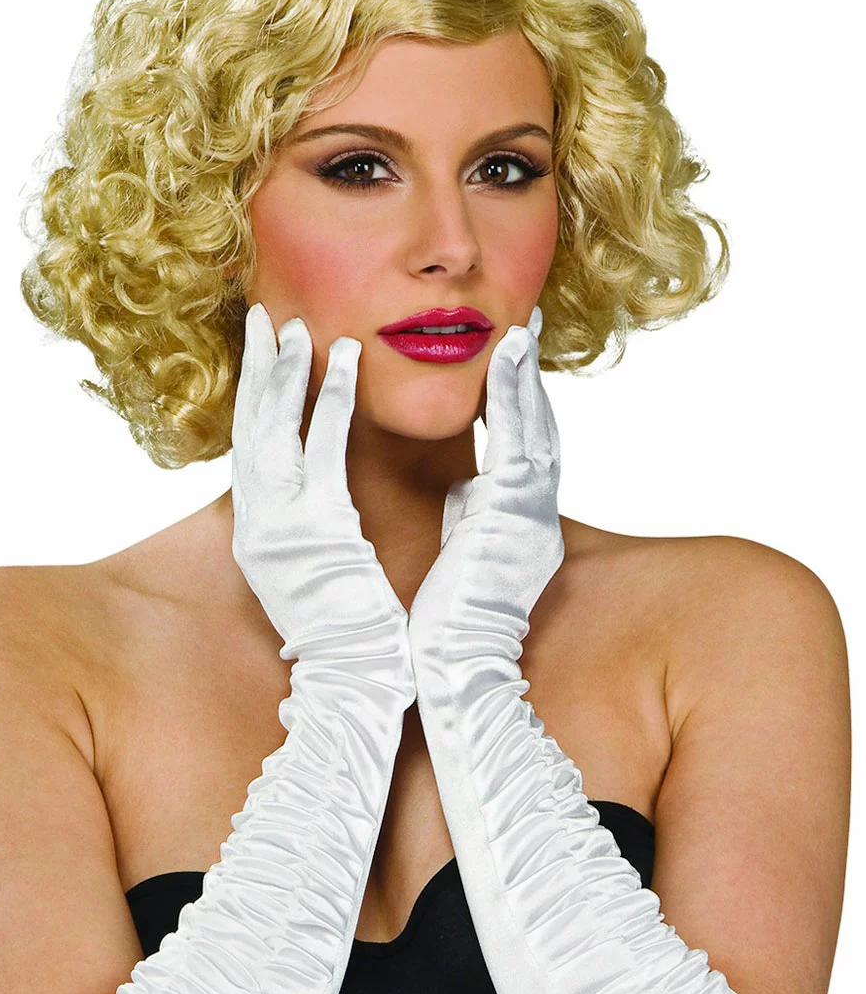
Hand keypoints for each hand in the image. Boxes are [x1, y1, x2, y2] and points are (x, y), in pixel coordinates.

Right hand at [231, 303, 413, 681]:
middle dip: (256, 368)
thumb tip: (317, 490)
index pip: (248, 446)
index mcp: (255, 530)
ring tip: (301, 326)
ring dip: (288, 373)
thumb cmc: (345, 626)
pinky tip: (344, 365)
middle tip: (264, 316)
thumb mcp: (317, 566)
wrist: (350, 674)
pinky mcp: (314, 527)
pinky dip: (332, 402)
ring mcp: (280, 524)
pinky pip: (322, 450)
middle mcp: (256, 522)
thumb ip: (311, 523)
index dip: (254, 394)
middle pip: (248, 427)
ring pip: (274, 430)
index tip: (261, 349)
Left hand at [409, 306, 563, 658]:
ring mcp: (531, 514)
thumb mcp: (465, 554)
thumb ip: (470, 514)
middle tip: (529, 325)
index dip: (521, 404)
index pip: (524, 451)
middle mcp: (536, 515)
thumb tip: (463, 482)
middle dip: (532, 379)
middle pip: (540, 430)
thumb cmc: (452, 624)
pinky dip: (515, 396)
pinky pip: (519, 441)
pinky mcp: (517, 514)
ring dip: (527, 376)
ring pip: (535, 430)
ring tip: (520, 327)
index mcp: (522, 525)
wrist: (460, 668)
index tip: (512, 360)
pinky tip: (507, 358)